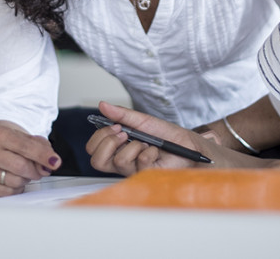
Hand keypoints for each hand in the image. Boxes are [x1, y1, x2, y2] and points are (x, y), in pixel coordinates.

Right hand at [0, 121, 58, 196]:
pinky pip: (8, 193)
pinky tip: (12, 179)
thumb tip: (46, 167)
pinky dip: (16, 188)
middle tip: (38, 169)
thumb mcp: (29, 139)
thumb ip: (41, 149)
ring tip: (22, 172)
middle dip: (35, 170)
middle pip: (20, 166)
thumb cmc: (12, 144)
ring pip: (15, 181)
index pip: (24, 146)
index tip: (55, 162)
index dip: (42, 155)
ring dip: (25, 179)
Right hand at [85, 101, 207, 175]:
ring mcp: (133, 170)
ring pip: (119, 161)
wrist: (186, 144)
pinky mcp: (146, 175)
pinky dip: (150, 151)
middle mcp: (121, 161)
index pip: (93, 149)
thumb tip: (102, 105)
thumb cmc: (165, 134)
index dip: (99, 137)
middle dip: (108, 142)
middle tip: (124, 133)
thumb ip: (121, 114)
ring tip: (145, 143)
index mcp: (117, 148)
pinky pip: (140, 162)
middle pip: (96, 161)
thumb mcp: (142, 120)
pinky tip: (156, 151)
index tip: (115, 126)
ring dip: (134, 146)